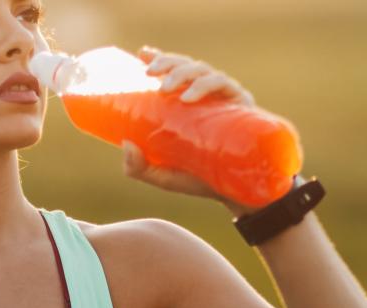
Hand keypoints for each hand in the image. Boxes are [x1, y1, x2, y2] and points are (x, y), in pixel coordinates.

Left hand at [121, 46, 261, 214]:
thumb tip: (126, 144)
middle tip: (150, 74)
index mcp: (189, 103)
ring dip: (183, 72)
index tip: (142, 54)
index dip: (159, 57)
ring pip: (202, 70)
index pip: (174, 71)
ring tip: (166, 88)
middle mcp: (207, 95)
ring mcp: (224, 98)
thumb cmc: (200, 179)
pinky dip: (206, 85)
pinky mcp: (241, 104)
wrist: (236, 194)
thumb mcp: (164, 175)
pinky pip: (224, 85)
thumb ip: (139, 167)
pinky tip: (191, 97)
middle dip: (167, 63)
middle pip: (186, 65)